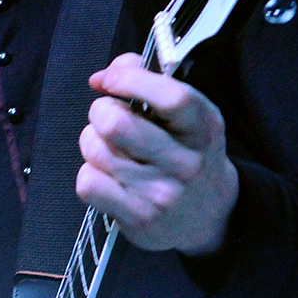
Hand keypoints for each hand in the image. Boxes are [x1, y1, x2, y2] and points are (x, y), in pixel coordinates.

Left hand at [76, 53, 238, 255]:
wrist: (209, 216)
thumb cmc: (187, 151)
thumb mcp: (186, 114)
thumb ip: (148, 81)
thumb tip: (101, 78)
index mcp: (202, 128)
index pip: (170, 97)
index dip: (129, 79)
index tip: (110, 80)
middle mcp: (185, 163)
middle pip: (115, 123)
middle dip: (100, 111)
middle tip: (109, 116)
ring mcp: (162, 194)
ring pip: (95, 150)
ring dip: (92, 141)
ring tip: (110, 148)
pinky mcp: (139, 219)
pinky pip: (88, 182)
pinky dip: (89, 173)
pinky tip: (107, 176)